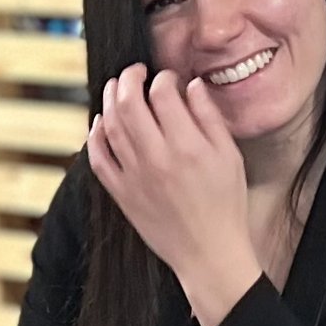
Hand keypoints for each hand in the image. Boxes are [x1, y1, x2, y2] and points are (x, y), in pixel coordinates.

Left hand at [88, 62, 263, 325]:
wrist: (209, 253)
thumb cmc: (225, 206)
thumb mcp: (230, 158)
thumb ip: (210, 119)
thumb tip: (191, 86)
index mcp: (187, 146)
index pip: (164, 94)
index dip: (164, 78)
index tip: (168, 79)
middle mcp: (156, 158)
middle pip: (129, 103)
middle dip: (129, 79)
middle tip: (134, 72)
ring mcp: (134, 176)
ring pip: (110, 126)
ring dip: (109, 100)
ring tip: (115, 88)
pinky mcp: (122, 194)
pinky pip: (98, 159)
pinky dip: (95, 136)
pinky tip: (99, 123)